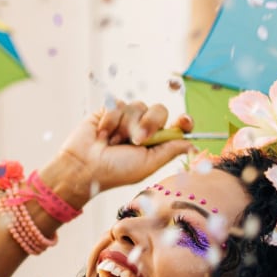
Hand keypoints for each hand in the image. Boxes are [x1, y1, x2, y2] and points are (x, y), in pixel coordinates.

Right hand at [48, 102, 193, 202]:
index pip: (175, 126)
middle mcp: (142, 129)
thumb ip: (169, 151)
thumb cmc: (114, 171)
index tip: (185, 121)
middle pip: (159, 111)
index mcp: (155, 143)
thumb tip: (192, 145)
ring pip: (138, 107)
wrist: (83, 166)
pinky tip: (102, 134)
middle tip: (137, 139)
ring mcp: (126, 119)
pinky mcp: (109, 111)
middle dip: (150, 123)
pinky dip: (111, 121)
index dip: (183, 121)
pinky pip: (119, 105)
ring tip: (113, 141)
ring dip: (126, 126)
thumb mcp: (147, 164)